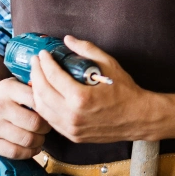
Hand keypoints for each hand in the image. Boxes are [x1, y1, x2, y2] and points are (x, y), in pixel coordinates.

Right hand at [0, 76, 51, 158]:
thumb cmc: (9, 96)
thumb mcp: (19, 85)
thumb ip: (36, 90)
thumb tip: (58, 102)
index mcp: (7, 88)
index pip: (37, 101)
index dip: (49, 109)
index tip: (52, 113)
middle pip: (34, 123)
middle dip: (46, 128)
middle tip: (47, 128)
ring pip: (26, 139)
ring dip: (39, 141)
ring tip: (41, 138)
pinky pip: (15, 152)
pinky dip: (28, 153)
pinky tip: (32, 148)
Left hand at [30, 35, 155, 142]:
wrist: (138, 117)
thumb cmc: (126, 91)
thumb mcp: (109, 64)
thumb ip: (87, 50)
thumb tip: (68, 39)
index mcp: (80, 97)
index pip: (52, 77)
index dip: (45, 63)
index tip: (43, 54)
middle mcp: (72, 115)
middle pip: (42, 92)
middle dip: (36, 74)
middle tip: (36, 62)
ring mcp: (71, 128)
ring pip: (42, 109)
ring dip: (36, 91)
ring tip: (38, 77)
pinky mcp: (72, 136)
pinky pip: (50, 120)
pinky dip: (44, 106)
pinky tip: (45, 94)